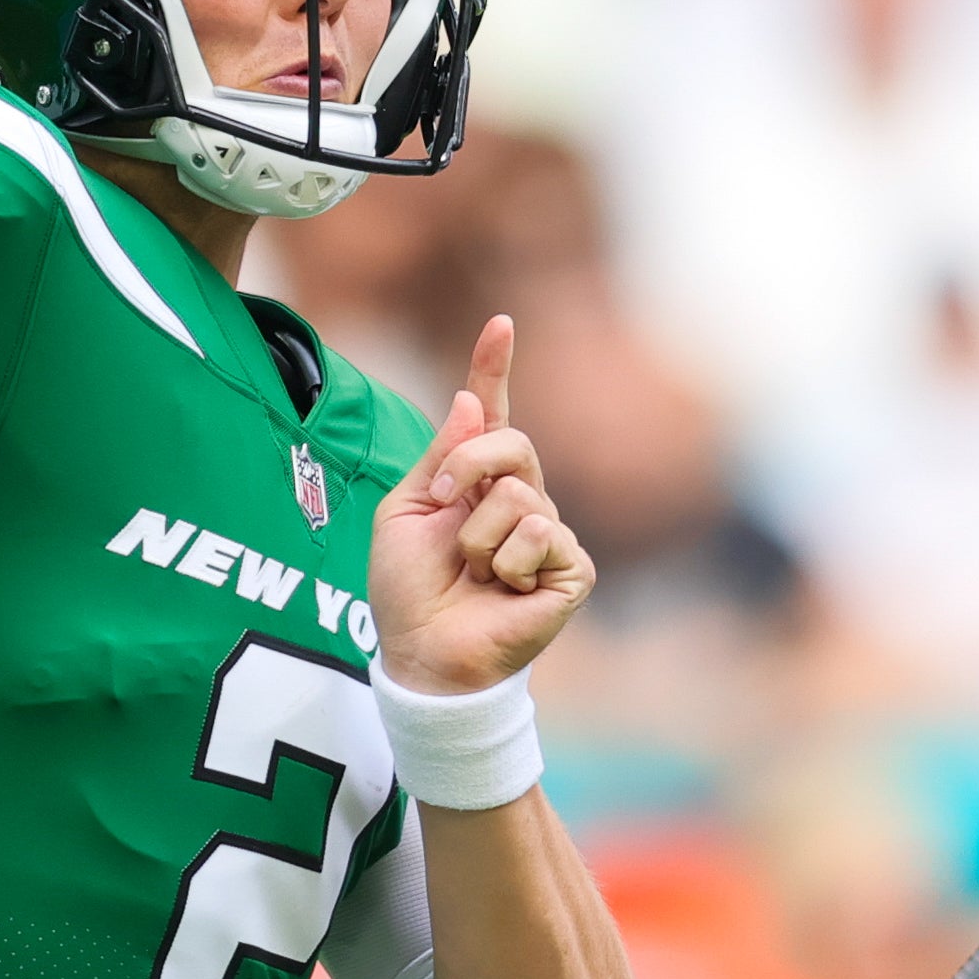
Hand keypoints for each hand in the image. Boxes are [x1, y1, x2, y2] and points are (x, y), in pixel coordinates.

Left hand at [369, 317, 594, 697]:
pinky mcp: (571, 569)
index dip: (495, 368)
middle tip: (443, 505)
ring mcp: (549, 534)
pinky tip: (503, 591)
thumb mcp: (406, 511)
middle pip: (512, 442)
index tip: (499, 323)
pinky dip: (506, 563)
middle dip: (467, 465)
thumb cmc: (409, 591)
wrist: (424, 654)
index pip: (492, 416)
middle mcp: (520, 500)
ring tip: (473, 574)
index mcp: (476, 483)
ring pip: (521, 495)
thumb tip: (471, 400)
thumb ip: (441, 456)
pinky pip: (541, 534)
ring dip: (478, 537)